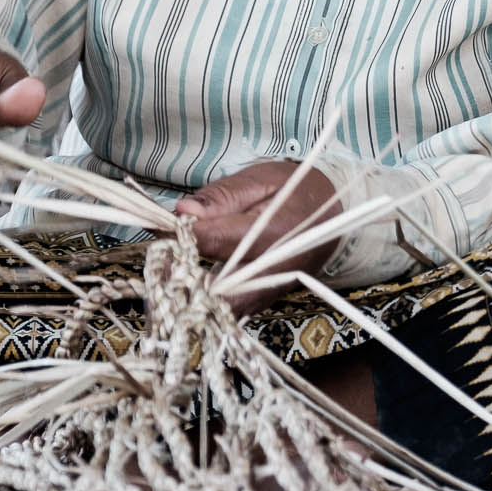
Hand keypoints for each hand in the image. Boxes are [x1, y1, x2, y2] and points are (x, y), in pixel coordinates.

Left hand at [174, 160, 340, 308]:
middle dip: (182, 278)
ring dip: (191, 294)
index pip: (215, 241)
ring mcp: (270, 292)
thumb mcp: (261, 179)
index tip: (157, 225)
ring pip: (222, 309)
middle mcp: (275, 271)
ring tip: (170, 271)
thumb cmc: (296, 190)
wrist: (334, 214)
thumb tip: (182, 212)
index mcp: (275, 234)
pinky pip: (230, 311)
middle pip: (217, 290)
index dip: (179, 236)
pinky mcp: (264, 301)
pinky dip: (205, 300)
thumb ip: (222, 196)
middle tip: (160, 258)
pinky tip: (188, 282)